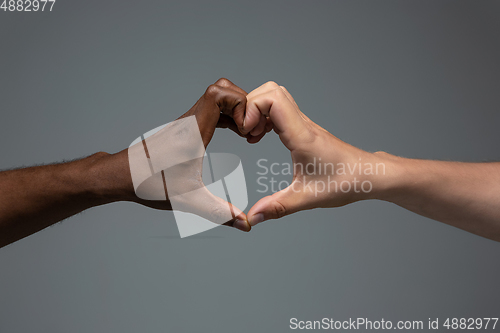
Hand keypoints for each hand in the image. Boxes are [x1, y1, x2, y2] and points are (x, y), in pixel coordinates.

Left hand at [111, 78, 258, 230]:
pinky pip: (211, 110)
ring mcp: (187, 122)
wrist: (121, 176)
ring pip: (216, 97)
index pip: (218, 93)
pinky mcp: (185, 128)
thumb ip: (219, 212)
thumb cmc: (149, 184)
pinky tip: (234, 134)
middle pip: (221, 88)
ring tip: (246, 133)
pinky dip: (227, 116)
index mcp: (193, 131)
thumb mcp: (189, 200)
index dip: (239, 102)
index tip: (246, 127)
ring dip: (236, 110)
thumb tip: (245, 225)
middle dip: (243, 104)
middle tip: (251, 128)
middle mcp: (190, 121)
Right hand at [244, 82, 386, 225]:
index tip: (246, 132)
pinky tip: (263, 137)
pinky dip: (266, 116)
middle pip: (271, 90)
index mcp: (302, 136)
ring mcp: (304, 123)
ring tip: (253, 136)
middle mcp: (303, 124)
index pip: (273, 99)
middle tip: (247, 133)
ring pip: (276, 96)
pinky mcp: (305, 128)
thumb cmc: (345, 183)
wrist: (369, 175)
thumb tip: (252, 218)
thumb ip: (277, 207)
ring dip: (258, 110)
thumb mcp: (307, 198)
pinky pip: (281, 109)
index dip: (252, 108)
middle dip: (250, 106)